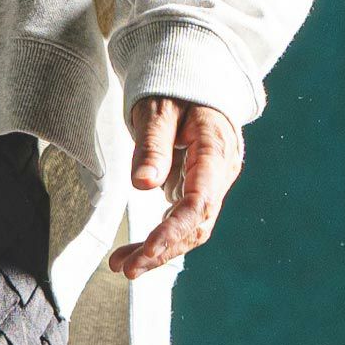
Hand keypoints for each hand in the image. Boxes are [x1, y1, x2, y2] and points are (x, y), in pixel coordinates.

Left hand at [108, 95, 242, 278]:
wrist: (194, 75)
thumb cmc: (175, 86)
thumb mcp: (159, 107)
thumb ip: (153, 144)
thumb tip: (143, 185)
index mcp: (217, 149)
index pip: (199, 201)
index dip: (173, 230)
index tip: (146, 251)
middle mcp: (221, 171)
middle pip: (196, 223)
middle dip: (163, 249)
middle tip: (126, 268)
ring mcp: (213, 181)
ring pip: (190, 226)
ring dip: (159, 248)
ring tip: (122, 265)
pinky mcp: (200, 185)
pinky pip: (183, 216)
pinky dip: (161, 234)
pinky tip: (135, 250)